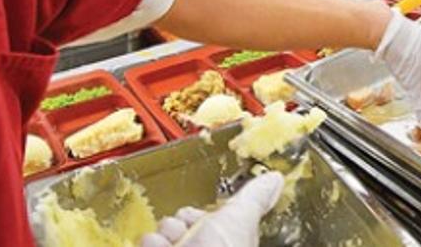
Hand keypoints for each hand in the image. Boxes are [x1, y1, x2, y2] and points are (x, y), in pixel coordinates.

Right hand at [139, 172, 283, 246]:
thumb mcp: (241, 218)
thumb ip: (255, 199)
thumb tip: (274, 179)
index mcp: (225, 242)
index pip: (205, 217)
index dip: (203, 213)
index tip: (206, 215)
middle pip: (180, 222)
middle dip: (182, 222)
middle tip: (190, 232)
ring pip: (161, 232)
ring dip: (166, 234)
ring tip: (175, 245)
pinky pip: (146, 243)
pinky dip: (152, 245)